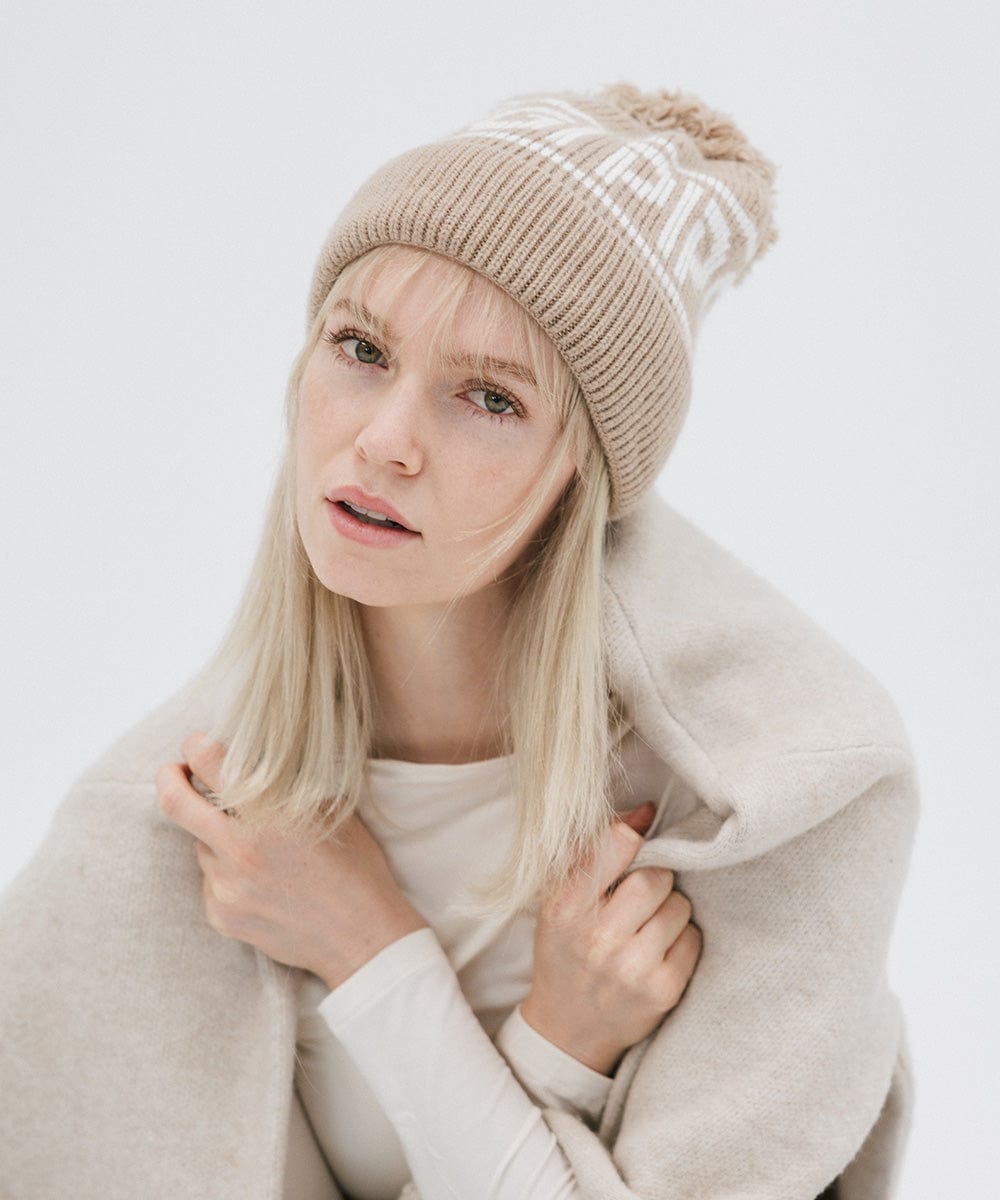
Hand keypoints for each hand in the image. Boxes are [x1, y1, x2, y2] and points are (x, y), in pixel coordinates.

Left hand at [156, 733, 425, 988]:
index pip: (209, 762)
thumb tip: (246, 766)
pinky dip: (226, 874)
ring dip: (216, 837)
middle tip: (174, 771)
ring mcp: (226, 885)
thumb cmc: (355, 866)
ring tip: (259, 850)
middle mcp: (239, 848)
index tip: (195, 744)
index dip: (195, 745)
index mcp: (269, 813)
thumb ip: (283, 788)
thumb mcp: (328, 810)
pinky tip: (263, 883)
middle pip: (175, 802)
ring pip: (201, 845)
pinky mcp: (221, 914)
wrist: (361, 935)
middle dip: (169, 777)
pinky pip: (210, 881)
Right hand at [520, 802, 701, 1075]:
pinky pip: (692, 939)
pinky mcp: (661, 991)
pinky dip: (681, 939)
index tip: (640, 837)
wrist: (567, 1029)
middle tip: (642, 893)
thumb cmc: (565, 951)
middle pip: (655, 877)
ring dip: (670, 909)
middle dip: (654, 879)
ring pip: (679, 907)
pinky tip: (658, 950)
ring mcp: (631, 967)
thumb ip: (593, 854)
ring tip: (647, 925)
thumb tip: (647, 812)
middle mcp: (597, 937)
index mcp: (565, 907)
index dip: (635, 835)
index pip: (615, 846)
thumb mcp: (559, 901)